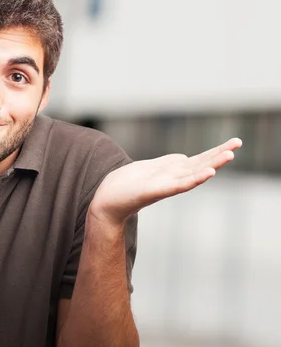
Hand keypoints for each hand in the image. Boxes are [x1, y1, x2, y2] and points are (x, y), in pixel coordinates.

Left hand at [89, 137, 242, 226]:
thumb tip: (184, 158)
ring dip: (211, 165)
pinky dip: (193, 180)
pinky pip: (177, 185)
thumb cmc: (126, 186)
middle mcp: (171, 179)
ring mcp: (164, 185)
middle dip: (219, 155)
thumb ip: (168, 165)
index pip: (197, 160)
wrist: (106, 203)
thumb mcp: (151, 169)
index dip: (215, 152)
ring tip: (229, 156)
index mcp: (171, 172)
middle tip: (239, 143)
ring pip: (192, 174)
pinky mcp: (153, 191)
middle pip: (199, 164)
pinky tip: (208, 174)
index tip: (234, 144)